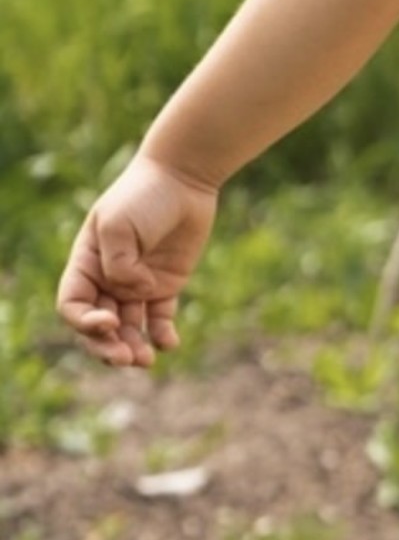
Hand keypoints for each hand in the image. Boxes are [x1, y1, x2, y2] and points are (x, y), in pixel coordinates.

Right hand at [57, 154, 218, 366]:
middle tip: (125, 358)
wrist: (183, 179)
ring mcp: (137, 285)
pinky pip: (160, 318)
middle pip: (99, 326)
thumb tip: (137, 292)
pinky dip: (162, 334)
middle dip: (107, 346)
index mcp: (86, 265)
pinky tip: (169, 344)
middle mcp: (108, 280)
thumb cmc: (144, 196)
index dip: (84, 322)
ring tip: (145, 360)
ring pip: (129, 328)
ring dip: (134, 347)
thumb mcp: (119, 224)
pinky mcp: (166, 285)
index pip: (73, 306)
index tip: (108, 321)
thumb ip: (120, 264)